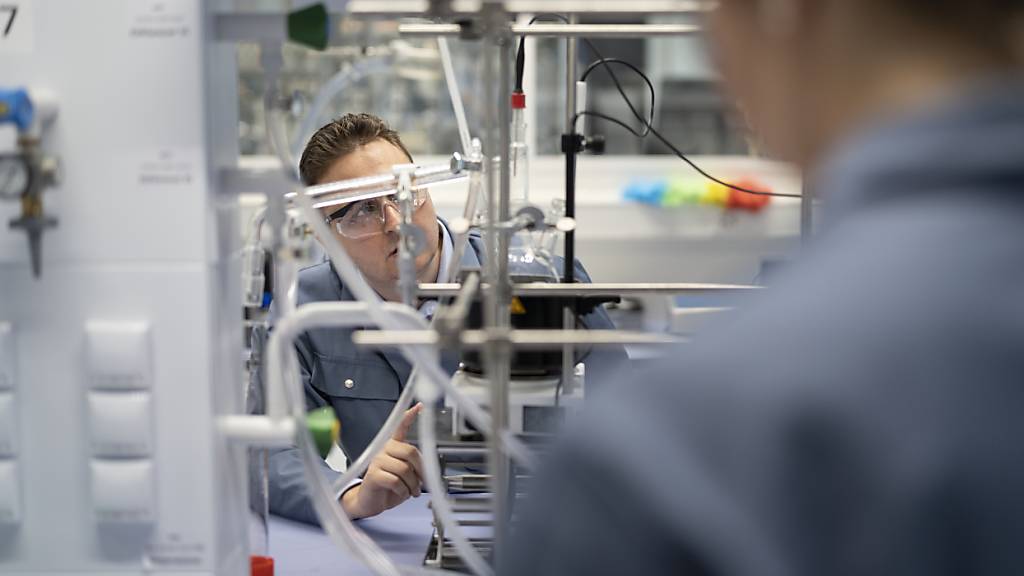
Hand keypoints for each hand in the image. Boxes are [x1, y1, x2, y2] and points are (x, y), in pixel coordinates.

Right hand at [341, 403, 424, 519]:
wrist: (370, 501)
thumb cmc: (388, 487)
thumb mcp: (405, 474)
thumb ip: (414, 466)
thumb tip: (427, 468)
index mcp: (393, 446)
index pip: (400, 426)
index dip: (410, 416)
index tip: (419, 407)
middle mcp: (384, 449)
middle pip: (410, 451)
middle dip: (421, 469)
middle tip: (422, 481)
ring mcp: (377, 461)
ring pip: (404, 469)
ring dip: (412, 485)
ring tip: (411, 491)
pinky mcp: (373, 474)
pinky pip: (396, 481)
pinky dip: (403, 491)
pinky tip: (401, 493)